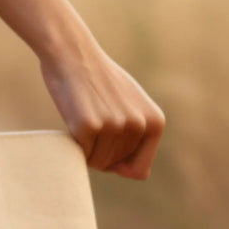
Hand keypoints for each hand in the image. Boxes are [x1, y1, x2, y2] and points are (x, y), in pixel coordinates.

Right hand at [39, 28, 164, 179]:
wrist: (73, 53)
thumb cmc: (99, 80)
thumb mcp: (132, 105)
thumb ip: (141, 136)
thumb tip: (140, 174)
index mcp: (155, 122)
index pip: (140, 170)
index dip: (121, 165)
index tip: (109, 147)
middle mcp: (139, 125)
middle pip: (116, 166)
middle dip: (101, 153)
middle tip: (93, 122)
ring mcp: (115, 126)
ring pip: (98, 163)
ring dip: (88, 149)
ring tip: (85, 118)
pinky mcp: (89, 126)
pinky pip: (81, 154)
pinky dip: (75, 143)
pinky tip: (75, 118)